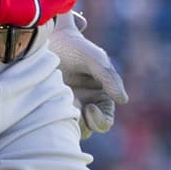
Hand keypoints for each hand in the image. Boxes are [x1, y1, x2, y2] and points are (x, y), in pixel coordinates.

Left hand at [48, 11, 127, 135]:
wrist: (46, 40)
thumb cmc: (72, 47)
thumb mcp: (93, 58)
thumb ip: (109, 77)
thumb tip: (124, 100)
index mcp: (100, 96)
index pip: (105, 121)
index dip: (100, 121)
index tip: (89, 109)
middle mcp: (86, 104)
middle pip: (90, 129)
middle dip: (84, 125)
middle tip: (77, 111)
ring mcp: (68, 106)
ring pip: (74, 129)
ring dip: (70, 123)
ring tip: (61, 105)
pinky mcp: (50, 107)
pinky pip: (56, 123)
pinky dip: (55, 119)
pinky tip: (50, 105)